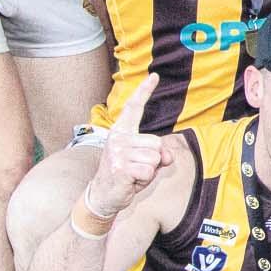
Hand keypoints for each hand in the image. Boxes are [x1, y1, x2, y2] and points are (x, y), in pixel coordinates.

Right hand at [84, 75, 165, 217]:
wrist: (103, 195)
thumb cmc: (125, 175)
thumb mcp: (144, 161)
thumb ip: (158, 153)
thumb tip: (167, 155)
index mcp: (122, 132)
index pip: (134, 107)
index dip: (144, 91)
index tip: (155, 76)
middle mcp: (118, 138)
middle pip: (157, 143)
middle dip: (154, 159)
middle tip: (136, 168)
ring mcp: (118, 152)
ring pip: (155, 158)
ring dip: (149, 171)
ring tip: (133, 175)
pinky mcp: (120, 168)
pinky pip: (149, 172)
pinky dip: (145, 181)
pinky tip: (130, 182)